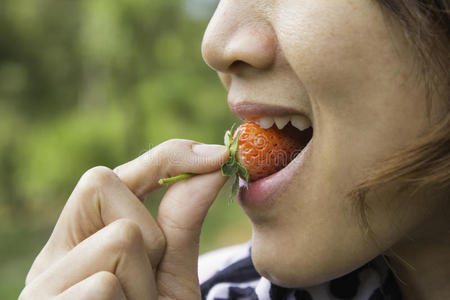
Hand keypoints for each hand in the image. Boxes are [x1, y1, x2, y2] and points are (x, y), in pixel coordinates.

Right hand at [19, 139, 228, 299]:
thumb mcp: (170, 277)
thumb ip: (181, 224)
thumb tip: (210, 166)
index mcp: (79, 243)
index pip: (111, 175)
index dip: (164, 157)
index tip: (214, 155)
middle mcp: (52, 257)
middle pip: (102, 183)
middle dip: (148, 231)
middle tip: (147, 280)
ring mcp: (41, 286)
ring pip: (120, 238)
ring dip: (146, 283)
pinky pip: (107, 284)